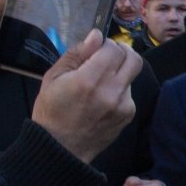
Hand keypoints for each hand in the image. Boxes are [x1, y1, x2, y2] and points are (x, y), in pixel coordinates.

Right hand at [31, 30, 140, 162]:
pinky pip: (128, 93)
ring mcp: (123, 105)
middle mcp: (111, 91)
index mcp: (90, 80)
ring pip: (131, 75)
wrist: (61, 149)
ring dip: (119, 72)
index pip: (114, 48)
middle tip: (108, 56)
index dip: (105, 44)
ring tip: (99, 83)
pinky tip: (102, 100)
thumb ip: (77, 54)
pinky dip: (119, 90)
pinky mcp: (128, 115)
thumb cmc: (52, 111)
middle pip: (133, 59)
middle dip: (122, 52)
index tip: (95, 50)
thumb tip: (97, 36)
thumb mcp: (54, 77)